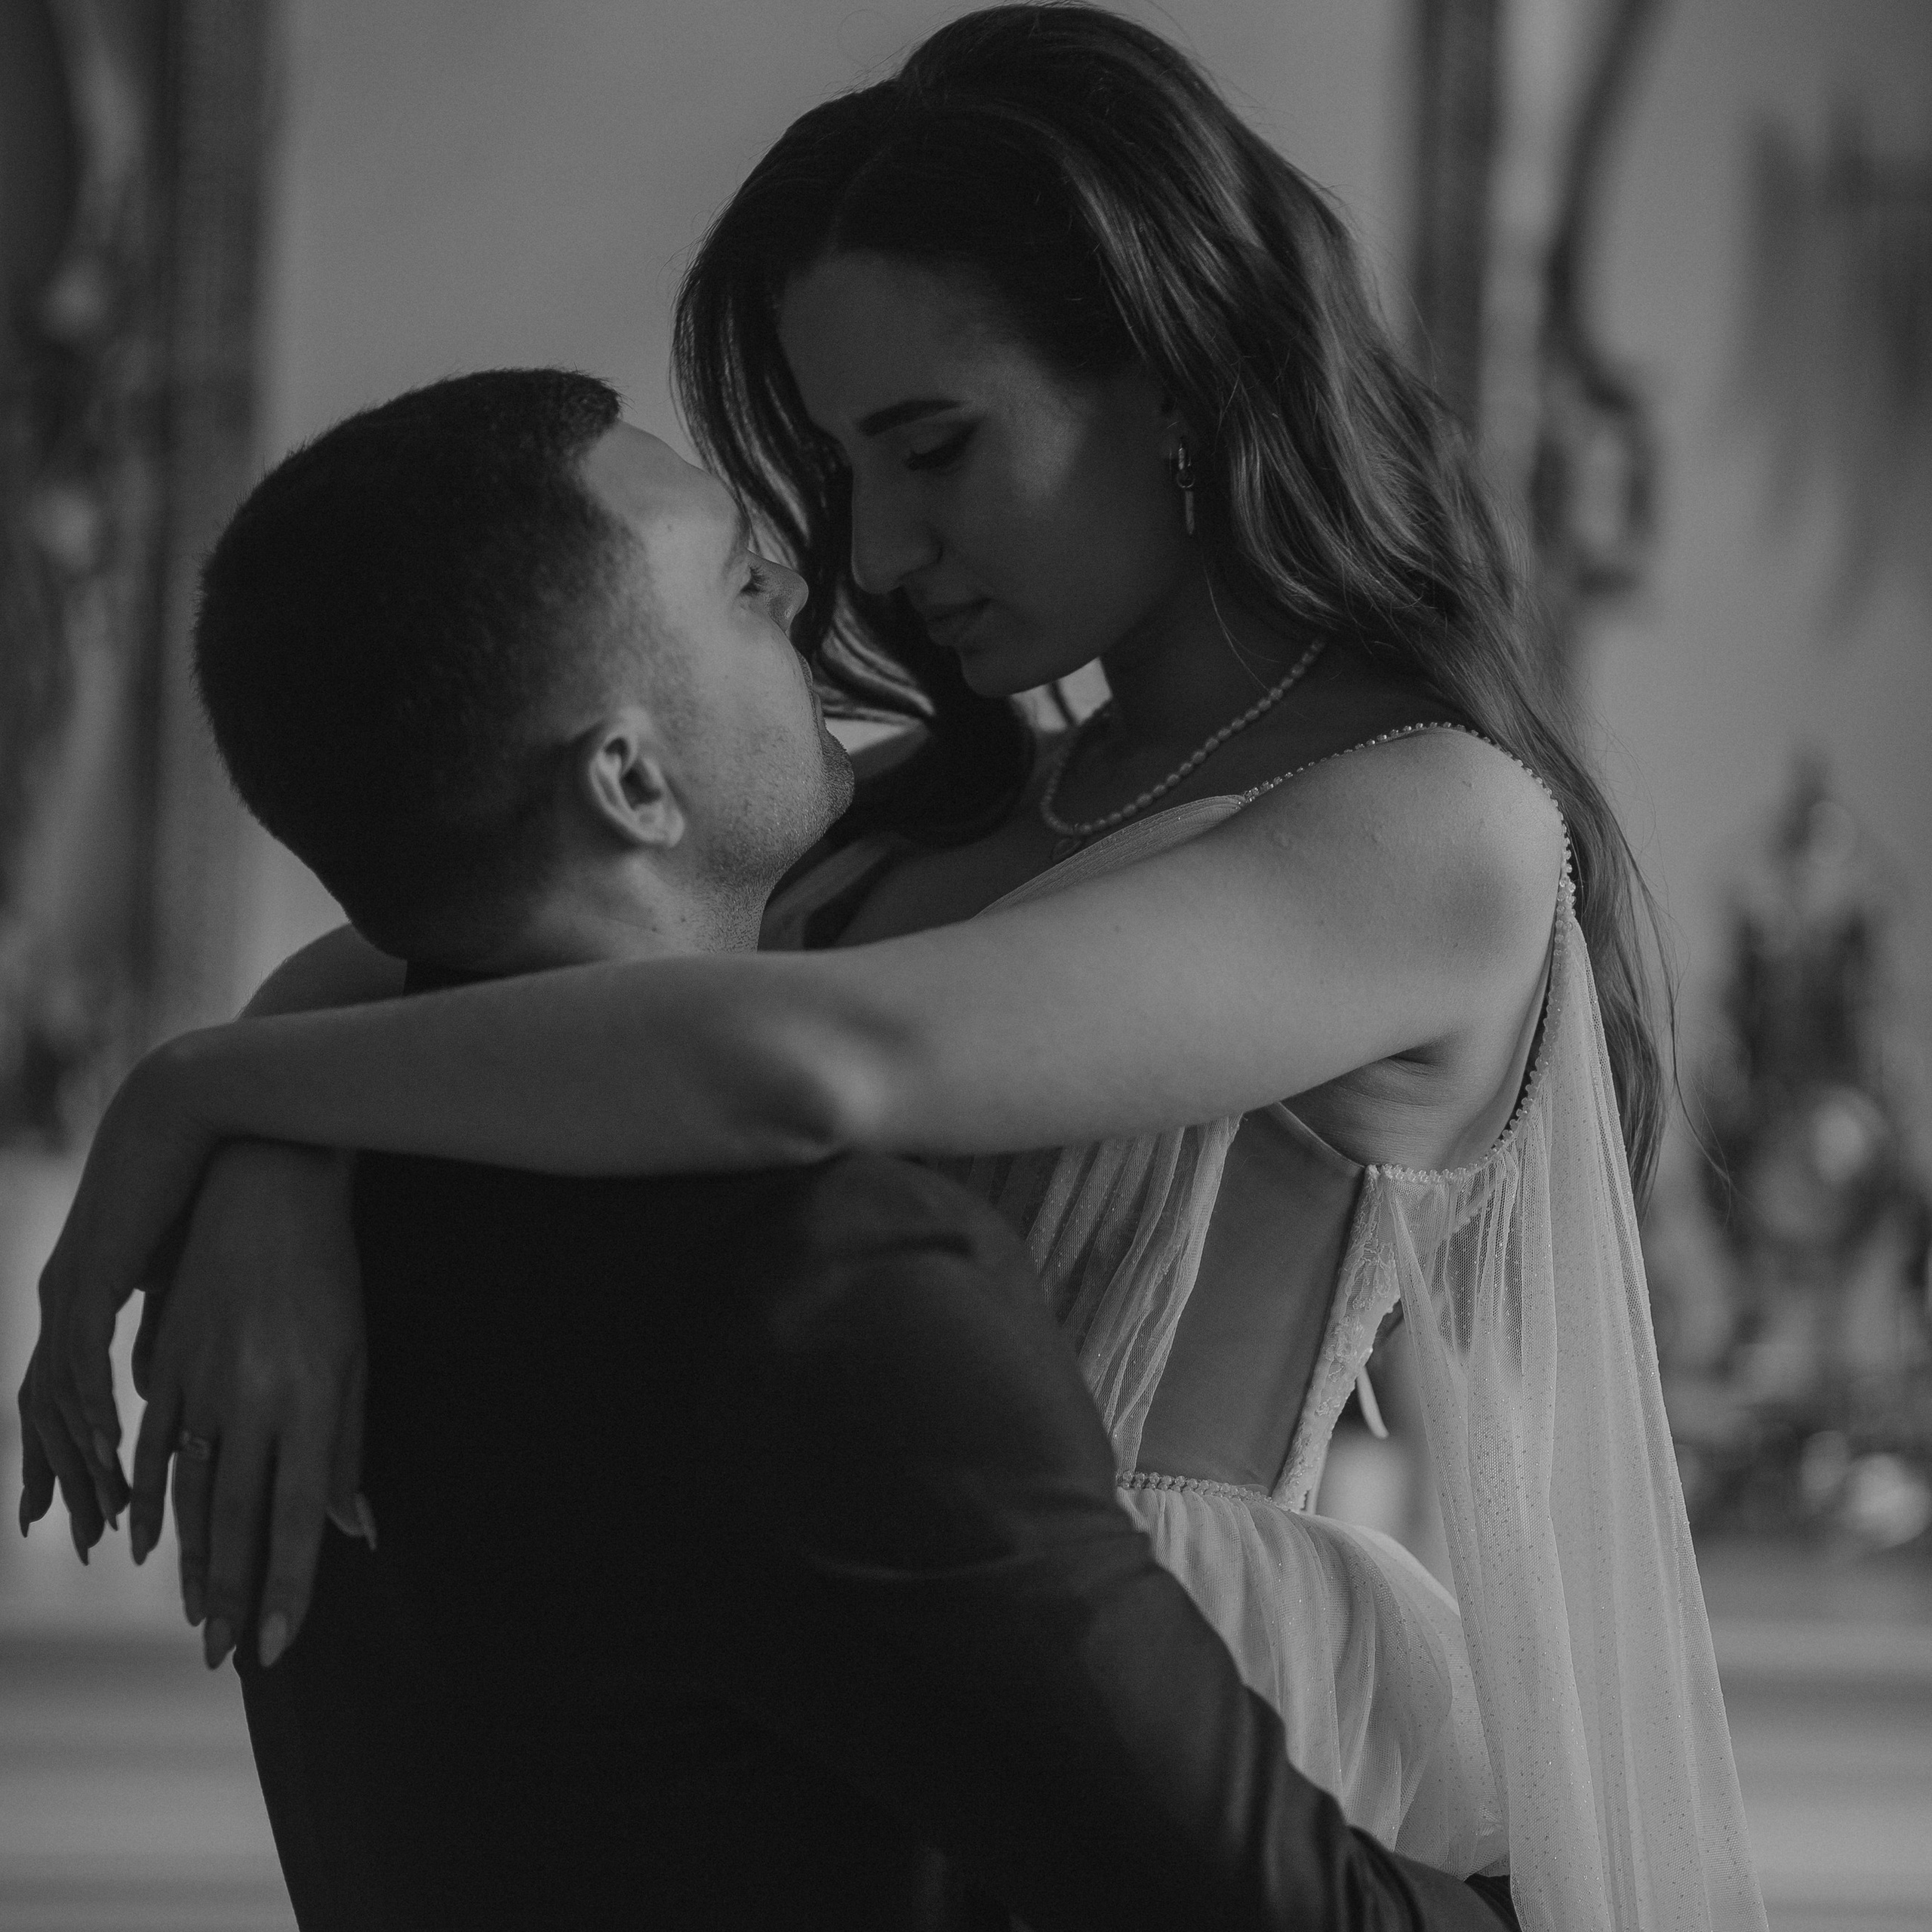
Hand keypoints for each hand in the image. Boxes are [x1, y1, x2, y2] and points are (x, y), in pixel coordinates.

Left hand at [19, 1043, 217, 1550]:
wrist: (204, 1116)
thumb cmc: (207, 1186)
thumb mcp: (184, 1278)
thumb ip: (163, 1333)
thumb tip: (154, 1393)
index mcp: (82, 1295)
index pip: (58, 1395)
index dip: (63, 1459)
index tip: (75, 1516)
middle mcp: (61, 1299)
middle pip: (45, 1411)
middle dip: (62, 1480)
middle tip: (84, 1539)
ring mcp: (66, 1289)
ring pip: (56, 1399)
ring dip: (80, 1463)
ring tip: (105, 1516)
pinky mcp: (87, 1277)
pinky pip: (80, 1362)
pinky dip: (92, 1413)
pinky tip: (112, 1452)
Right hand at [126, 1140, 368, 1668]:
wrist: (264, 1195)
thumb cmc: (328, 1279)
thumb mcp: (356, 1358)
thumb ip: (347, 1448)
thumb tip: (351, 1531)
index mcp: (312, 1399)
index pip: (297, 1516)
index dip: (286, 1586)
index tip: (276, 1645)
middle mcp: (252, 1399)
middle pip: (235, 1518)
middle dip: (229, 1595)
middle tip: (224, 1659)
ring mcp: (200, 1383)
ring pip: (187, 1493)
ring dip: (190, 1561)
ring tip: (195, 1617)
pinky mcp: (164, 1364)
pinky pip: (150, 1447)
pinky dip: (145, 1500)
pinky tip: (143, 1542)